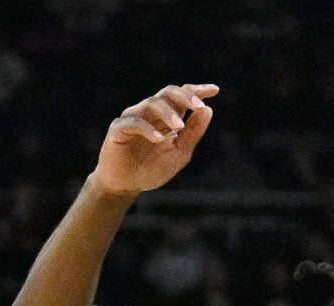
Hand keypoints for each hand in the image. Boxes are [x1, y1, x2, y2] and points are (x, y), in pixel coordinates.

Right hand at [90, 84, 216, 197]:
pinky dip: (148, 129)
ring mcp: (133, 118)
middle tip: (199, 105)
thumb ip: (193, 133)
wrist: (126, 186)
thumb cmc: (152, 169)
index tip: (214, 90)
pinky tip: (159, 139)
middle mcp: (149, 112)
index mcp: (166, 116)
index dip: (196, 90)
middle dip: (185, 96)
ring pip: (151, 103)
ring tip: (179, 126)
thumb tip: (208, 110)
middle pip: (168, 92)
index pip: (181, 95)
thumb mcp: (179, 153)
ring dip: (168, 112)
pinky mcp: (118, 129)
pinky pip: (134, 122)